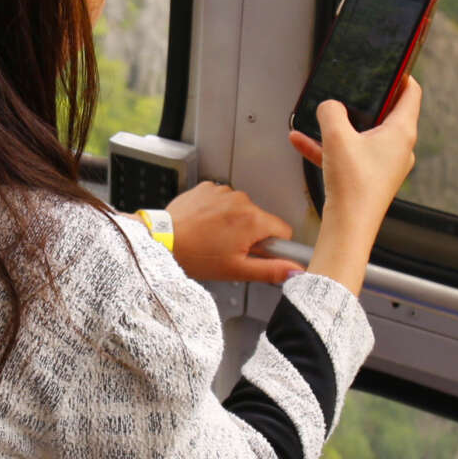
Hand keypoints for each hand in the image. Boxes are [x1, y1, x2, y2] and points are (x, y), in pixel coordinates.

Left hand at [164, 181, 295, 285]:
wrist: (162, 240)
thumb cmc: (195, 255)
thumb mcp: (237, 270)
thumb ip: (271, 270)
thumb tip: (295, 270)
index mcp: (253, 220)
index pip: (283, 230)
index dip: (273, 246)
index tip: (257, 253)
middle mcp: (241, 200)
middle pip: (260, 220)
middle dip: (251, 234)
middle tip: (229, 250)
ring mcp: (223, 191)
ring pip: (241, 209)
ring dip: (233, 222)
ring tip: (213, 238)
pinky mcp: (208, 187)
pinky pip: (223, 200)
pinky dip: (218, 211)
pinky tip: (205, 225)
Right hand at [286, 77, 421, 292]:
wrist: (348, 228)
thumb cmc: (354, 187)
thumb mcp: (337, 136)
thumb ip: (331, 111)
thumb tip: (328, 105)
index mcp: (402, 132)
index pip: (411, 93)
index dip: (401, 75)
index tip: (391, 65)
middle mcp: (399, 148)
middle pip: (385, 113)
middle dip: (363, 101)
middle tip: (349, 89)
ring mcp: (385, 164)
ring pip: (362, 135)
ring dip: (338, 126)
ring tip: (315, 119)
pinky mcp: (370, 178)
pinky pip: (348, 154)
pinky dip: (329, 147)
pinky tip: (302, 142)